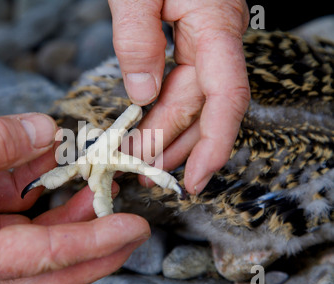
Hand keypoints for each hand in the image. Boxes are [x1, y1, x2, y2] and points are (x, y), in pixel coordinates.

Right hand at [0, 111, 149, 283]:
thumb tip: (47, 132)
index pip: (46, 258)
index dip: (94, 243)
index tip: (132, 229)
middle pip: (50, 262)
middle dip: (95, 245)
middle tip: (132, 224)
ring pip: (39, 229)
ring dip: (73, 210)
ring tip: (103, 187)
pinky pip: (20, 196)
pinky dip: (43, 178)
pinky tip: (61, 158)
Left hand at [109, 0, 250, 193]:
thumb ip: (137, 38)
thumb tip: (143, 92)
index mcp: (214, 27)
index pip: (226, 98)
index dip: (215, 142)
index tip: (197, 176)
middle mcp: (215, 41)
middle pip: (200, 107)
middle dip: (174, 146)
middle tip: (145, 175)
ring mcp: (203, 43)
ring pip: (191, 101)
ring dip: (168, 136)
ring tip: (144, 164)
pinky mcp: (188, 42)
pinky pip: (180, 85)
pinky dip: (163, 111)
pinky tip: (150, 129)